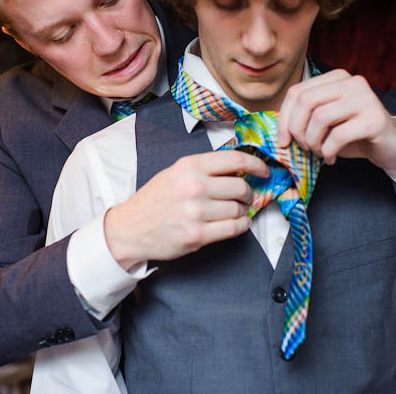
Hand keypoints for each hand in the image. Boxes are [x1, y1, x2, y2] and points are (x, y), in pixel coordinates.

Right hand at [104, 150, 268, 270]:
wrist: (130, 228)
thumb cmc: (155, 200)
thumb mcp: (175, 173)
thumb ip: (204, 170)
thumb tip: (240, 171)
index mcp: (189, 166)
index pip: (235, 160)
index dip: (256, 165)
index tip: (264, 170)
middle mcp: (193, 186)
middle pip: (240, 187)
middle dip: (248, 194)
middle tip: (245, 198)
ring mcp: (195, 212)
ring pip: (238, 209)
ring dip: (243, 212)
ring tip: (235, 212)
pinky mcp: (197, 235)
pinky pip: (233, 229)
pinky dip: (241, 226)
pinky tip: (237, 224)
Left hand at [276, 69, 395, 176]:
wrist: (391, 145)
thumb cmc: (353, 133)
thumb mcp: (325, 122)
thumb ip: (304, 117)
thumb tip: (276, 130)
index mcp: (336, 77)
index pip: (297, 92)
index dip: (284, 118)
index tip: (282, 140)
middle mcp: (352, 82)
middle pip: (305, 101)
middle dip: (296, 130)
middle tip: (302, 148)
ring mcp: (366, 98)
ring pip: (320, 118)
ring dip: (313, 142)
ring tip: (319, 152)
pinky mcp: (376, 119)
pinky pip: (338, 136)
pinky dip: (328, 151)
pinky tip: (331, 158)